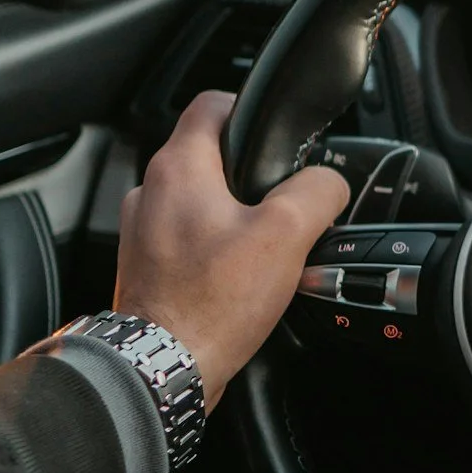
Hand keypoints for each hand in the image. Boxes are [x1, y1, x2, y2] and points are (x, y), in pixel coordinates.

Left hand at [114, 90, 349, 410]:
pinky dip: (214, 253)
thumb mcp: (287, 235)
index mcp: (178, 167)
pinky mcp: (145, 268)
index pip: (212, 104)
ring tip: (264, 252)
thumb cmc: (211, 304)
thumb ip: (317, 192)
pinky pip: (188, 243)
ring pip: (200, 203)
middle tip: (283, 208)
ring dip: (233, 219)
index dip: (250, 109)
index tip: (275, 135)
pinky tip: (238, 282)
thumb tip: (330, 183)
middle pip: (210, 158)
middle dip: (251, 178)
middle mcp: (150, 192)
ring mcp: (142, 233)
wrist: (162, 368)